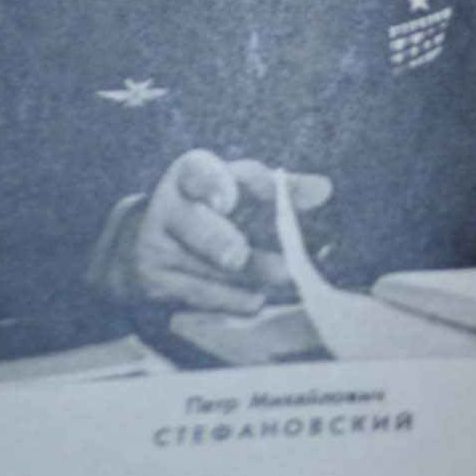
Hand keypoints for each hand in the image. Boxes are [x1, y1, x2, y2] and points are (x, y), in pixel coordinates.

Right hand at [94, 149, 331, 313]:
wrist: (151, 241)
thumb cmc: (212, 206)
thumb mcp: (242, 188)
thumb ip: (281, 188)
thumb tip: (324, 188)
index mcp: (189, 175)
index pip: (198, 173)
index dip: (212, 185)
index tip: (227, 200)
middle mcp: (166, 208)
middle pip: (196, 226)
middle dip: (218, 241)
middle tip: (237, 256)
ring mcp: (156, 248)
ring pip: (205, 267)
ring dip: (245, 275)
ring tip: (282, 276)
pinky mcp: (156, 283)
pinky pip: (198, 294)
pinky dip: (231, 300)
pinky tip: (257, 301)